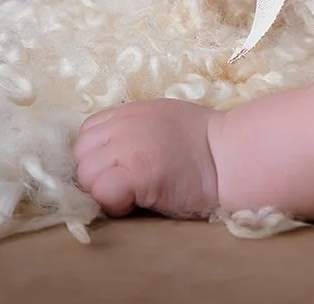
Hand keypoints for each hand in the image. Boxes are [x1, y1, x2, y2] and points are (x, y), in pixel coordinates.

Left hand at [75, 99, 220, 218]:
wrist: (231, 154)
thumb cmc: (204, 143)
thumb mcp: (162, 119)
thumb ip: (132, 129)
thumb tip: (109, 150)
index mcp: (129, 112)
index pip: (87, 134)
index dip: (98, 156)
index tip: (118, 169)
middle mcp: (123, 125)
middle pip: (82, 156)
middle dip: (96, 176)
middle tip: (125, 185)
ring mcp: (128, 148)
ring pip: (87, 176)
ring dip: (103, 191)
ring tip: (132, 194)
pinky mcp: (136, 174)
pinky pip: (102, 192)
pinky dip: (113, 203)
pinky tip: (135, 202)